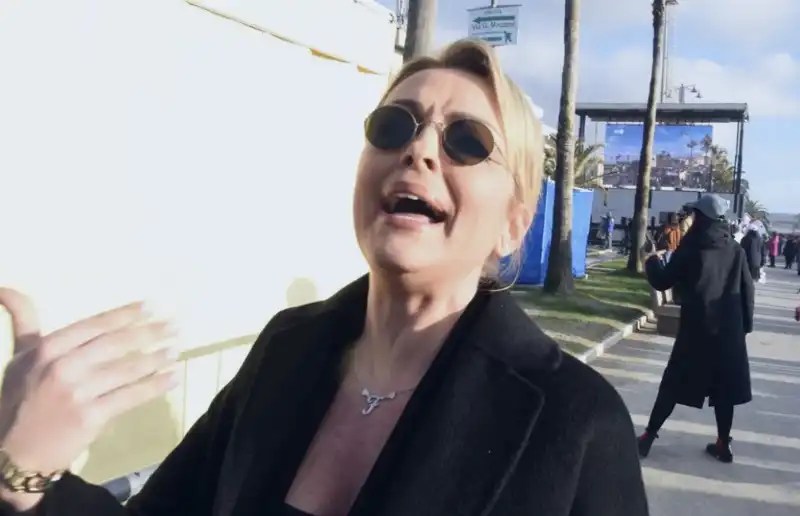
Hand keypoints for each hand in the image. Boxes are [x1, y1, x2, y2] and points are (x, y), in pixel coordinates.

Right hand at [0, 289, 180, 509]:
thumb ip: (24, 322)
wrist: (14, 452)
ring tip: (177, 348)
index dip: (126, 314)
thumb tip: (5, 286)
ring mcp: (77, 393)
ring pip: (126, 370)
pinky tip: (172, 377)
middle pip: (115, 344)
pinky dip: (155, 386)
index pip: (95, 325)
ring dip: (157, 357)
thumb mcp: (19, 357)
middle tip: (176, 325)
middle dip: (150, 332)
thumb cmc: (21, 399)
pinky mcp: (90, 417)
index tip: (152, 305)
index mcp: (46, 349)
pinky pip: (130, 397)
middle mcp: (61, 367)